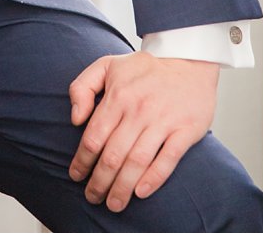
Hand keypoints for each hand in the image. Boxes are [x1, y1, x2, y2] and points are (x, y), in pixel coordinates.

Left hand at [68, 52, 217, 211]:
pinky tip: (141, 192)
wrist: (188, 58)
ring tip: (114, 204)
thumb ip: (81, 88)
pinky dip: (154, 178)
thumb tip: (75, 119)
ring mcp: (163, 122)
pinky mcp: (186, 130)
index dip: (82, 160)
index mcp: (116, 97)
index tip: (75, 176)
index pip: (93, 137)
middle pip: (113, 155)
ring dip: (123, 186)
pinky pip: (168, 159)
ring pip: (137, 161)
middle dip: (99, 181)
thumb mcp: (105, 65)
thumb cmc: (144, 66)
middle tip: (92, 197)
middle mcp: (138, 111)